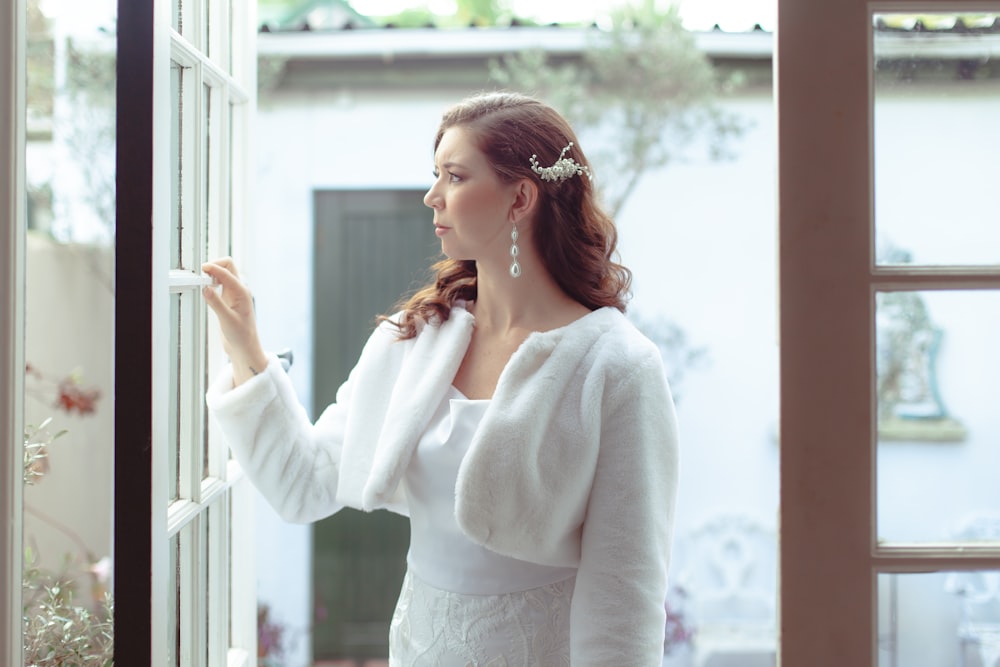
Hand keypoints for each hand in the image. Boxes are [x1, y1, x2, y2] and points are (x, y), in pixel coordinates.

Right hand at [201, 257, 269, 385]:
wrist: (244, 347)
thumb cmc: (241, 336)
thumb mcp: (227, 320)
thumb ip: (216, 303)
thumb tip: (205, 288)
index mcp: (242, 292)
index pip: (227, 273)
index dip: (213, 268)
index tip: (201, 269)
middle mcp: (239, 291)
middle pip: (228, 267)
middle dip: (214, 266)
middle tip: (200, 274)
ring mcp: (233, 294)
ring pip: (223, 275)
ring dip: (212, 274)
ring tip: (200, 281)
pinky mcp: (227, 300)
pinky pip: (219, 284)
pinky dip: (211, 282)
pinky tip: (204, 290)